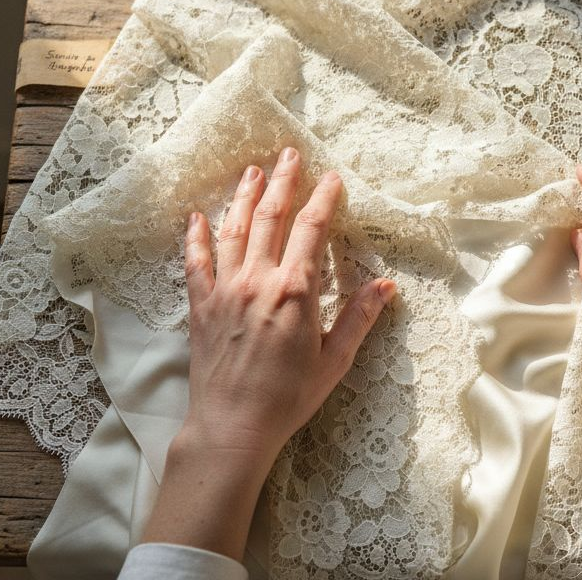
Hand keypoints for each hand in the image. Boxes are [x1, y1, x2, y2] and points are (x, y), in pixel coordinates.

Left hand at [179, 147, 395, 469]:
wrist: (232, 427)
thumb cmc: (288, 399)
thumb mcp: (334, 361)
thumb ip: (358, 318)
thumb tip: (386, 285)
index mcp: (295, 291)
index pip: (311, 230)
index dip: (323, 199)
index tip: (332, 177)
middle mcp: (258, 280)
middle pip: (271, 217)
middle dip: (283, 181)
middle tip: (289, 153)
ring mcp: (225, 290)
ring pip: (234, 229)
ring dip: (245, 196)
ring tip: (252, 171)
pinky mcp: (200, 306)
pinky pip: (196, 261)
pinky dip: (196, 235)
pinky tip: (197, 216)